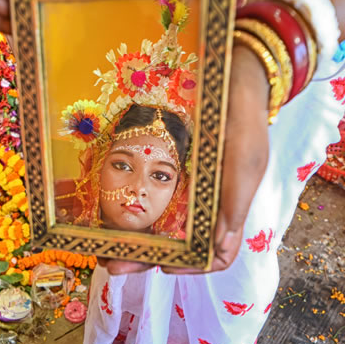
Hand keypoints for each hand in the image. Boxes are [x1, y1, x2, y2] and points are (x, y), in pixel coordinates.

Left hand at [105, 45, 269, 275]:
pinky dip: (121, 203)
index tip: (163, 268)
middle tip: (111, 263)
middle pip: (172, 244)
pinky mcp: (163, 166)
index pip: (212, 255)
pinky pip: (141, 191)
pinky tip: (98, 208)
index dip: (191, 269)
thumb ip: (234, 203)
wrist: (231, 74)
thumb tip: (218, 248)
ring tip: (99, 244)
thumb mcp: (246, 160)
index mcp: (225, 209)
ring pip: (153, 223)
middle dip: (142, 257)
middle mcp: (200, 204)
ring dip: (128, 238)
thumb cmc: (244, 119)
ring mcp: (180, 186)